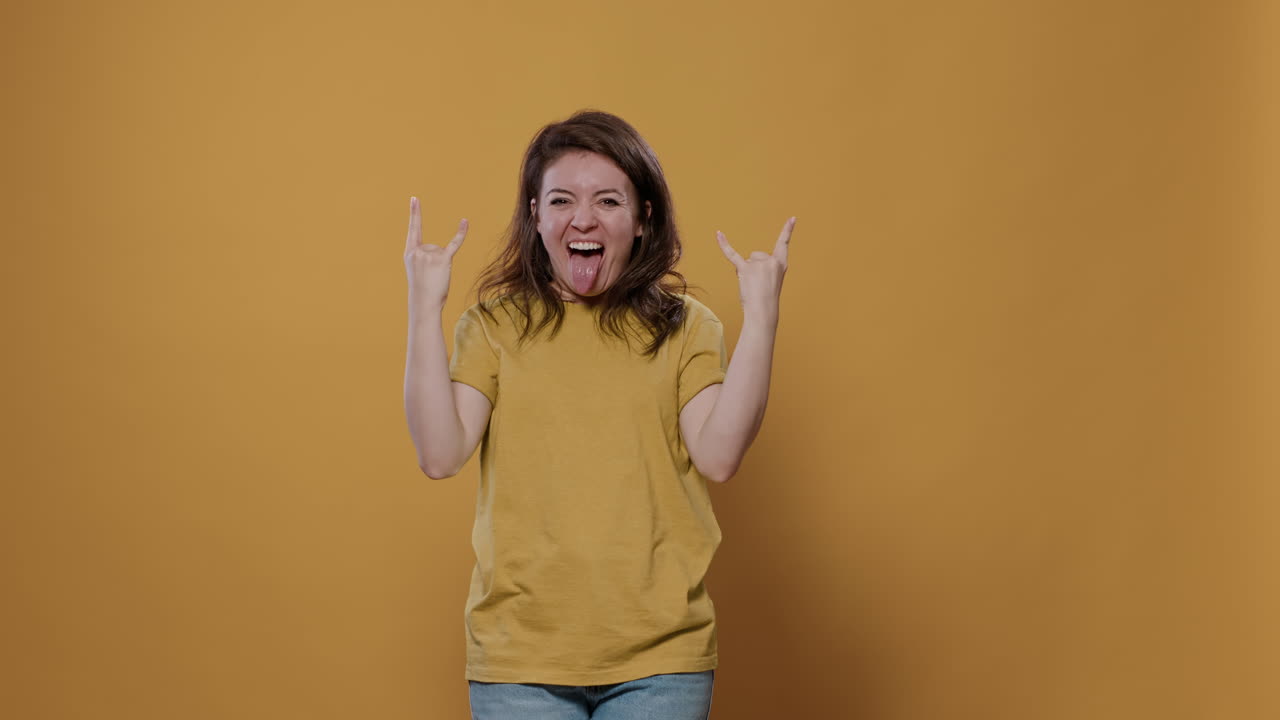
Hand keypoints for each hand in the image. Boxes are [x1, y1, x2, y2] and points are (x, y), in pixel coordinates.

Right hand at [404, 196, 467, 311]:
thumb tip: (442, 253)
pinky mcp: (443, 259)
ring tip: (436, 278)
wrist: (424, 303)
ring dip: (442, 266)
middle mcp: (419, 251)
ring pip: (442, 253)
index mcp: (409, 253)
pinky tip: (465, 221)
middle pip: (434, 248)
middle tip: (430, 278)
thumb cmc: (422, 291)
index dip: (415, 213)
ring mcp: (430, 254)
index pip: (413, 229)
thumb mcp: (417, 271)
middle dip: (435, 263)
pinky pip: (454, 243)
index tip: (415, 199)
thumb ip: (425, 257)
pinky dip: (461, 233)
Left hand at [716, 217, 793, 318]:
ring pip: (746, 261)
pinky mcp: (745, 269)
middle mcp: (771, 261)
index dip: (788, 230)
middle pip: (756, 255)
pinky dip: (723, 244)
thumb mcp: (772, 280)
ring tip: (751, 286)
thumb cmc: (766, 299)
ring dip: (745, 272)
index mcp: (781, 264)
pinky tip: (718, 233)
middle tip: (758, 285)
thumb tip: (745, 264)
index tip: (792, 218)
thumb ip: (763, 268)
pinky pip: (732, 254)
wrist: (763, 312)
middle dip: (753, 269)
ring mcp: (758, 264)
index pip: (784, 244)